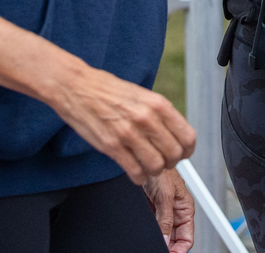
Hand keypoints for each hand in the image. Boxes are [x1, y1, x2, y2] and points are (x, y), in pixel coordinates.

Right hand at [44, 62, 195, 184]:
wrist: (76, 87)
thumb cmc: (107, 90)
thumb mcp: (142, 95)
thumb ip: (159, 114)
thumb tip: (174, 135)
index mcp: (157, 104)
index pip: (187, 136)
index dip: (187, 150)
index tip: (183, 153)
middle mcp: (146, 118)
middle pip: (174, 154)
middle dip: (171, 162)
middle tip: (164, 161)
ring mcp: (129, 134)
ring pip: (156, 166)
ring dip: (154, 171)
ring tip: (148, 166)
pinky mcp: (112, 146)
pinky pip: (135, 172)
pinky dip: (139, 177)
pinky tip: (136, 171)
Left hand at [144, 167, 195, 251]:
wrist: (145, 159)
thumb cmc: (162, 169)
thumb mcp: (165, 195)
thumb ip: (166, 219)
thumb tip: (165, 240)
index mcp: (185, 209)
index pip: (187, 238)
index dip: (179, 250)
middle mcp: (176, 212)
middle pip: (174, 238)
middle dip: (167, 246)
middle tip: (157, 249)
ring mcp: (163, 211)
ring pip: (162, 233)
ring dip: (157, 238)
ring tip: (151, 242)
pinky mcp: (151, 209)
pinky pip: (152, 225)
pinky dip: (149, 231)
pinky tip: (144, 232)